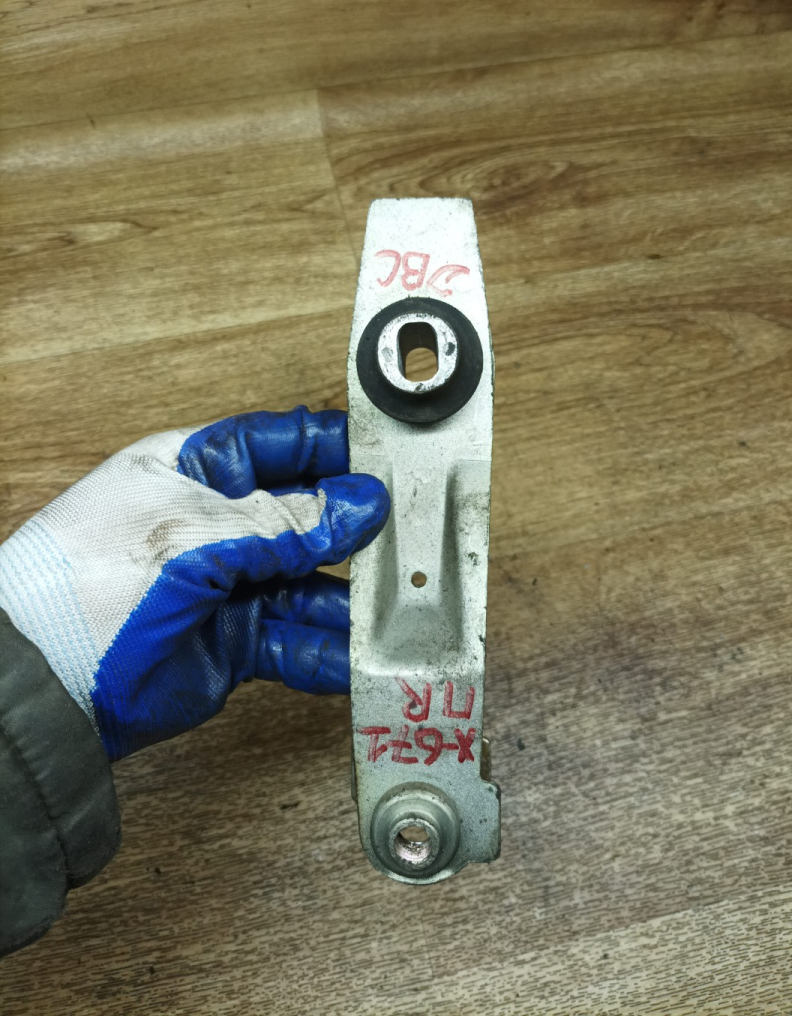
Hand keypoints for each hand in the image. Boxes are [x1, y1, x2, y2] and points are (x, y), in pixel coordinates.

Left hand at [0, 408, 388, 760]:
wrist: (45, 681)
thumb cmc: (90, 579)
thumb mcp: (197, 533)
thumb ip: (286, 521)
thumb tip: (359, 504)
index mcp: (196, 469)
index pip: (283, 444)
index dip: (336, 449)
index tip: (390, 459)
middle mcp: (218, 523)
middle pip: (308, 516)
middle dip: (359, 529)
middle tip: (410, 537)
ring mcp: (227, 585)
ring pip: (311, 584)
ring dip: (353, 598)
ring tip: (396, 606)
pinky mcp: (235, 643)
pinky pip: (298, 642)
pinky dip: (331, 652)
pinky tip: (363, 655)